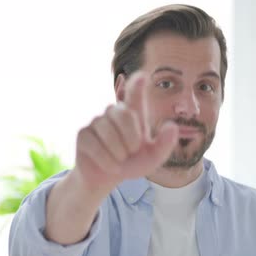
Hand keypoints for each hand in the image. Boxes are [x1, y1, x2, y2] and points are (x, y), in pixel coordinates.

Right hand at [74, 71, 178, 190]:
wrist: (108, 178)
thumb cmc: (132, 164)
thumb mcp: (153, 158)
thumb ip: (165, 144)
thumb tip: (172, 126)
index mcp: (133, 114)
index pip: (135, 93)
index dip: (136, 85)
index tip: (142, 76)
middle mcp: (114, 112)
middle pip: (125, 114)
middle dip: (131, 139)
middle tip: (131, 152)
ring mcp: (97, 121)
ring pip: (108, 132)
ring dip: (118, 153)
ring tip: (119, 159)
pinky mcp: (83, 133)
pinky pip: (95, 146)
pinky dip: (107, 161)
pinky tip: (110, 166)